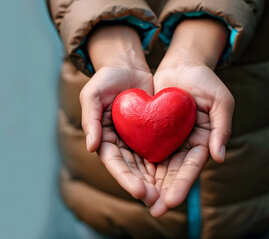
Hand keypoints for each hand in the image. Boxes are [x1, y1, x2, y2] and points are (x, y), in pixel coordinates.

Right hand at [80, 25, 158, 205]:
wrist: (128, 66)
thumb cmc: (107, 79)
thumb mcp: (92, 94)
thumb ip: (90, 120)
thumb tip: (92, 147)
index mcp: (104, 138)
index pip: (114, 163)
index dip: (125, 178)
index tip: (139, 191)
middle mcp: (120, 144)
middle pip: (132, 170)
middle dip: (144, 187)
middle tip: (158, 202)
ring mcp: (136, 140)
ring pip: (146, 166)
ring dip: (156, 182)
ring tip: (169, 197)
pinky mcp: (152, 134)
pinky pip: (159, 151)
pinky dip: (167, 165)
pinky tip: (177, 177)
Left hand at [149, 19, 233, 216]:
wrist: (180, 65)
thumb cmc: (204, 81)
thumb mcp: (221, 101)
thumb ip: (222, 128)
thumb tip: (218, 158)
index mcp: (202, 142)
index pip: (191, 168)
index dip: (181, 185)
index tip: (171, 201)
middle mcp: (183, 145)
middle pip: (172, 173)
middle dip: (163, 191)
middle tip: (153, 209)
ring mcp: (167, 140)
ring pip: (157, 166)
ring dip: (149, 182)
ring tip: (140, 197)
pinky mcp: (152, 132)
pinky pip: (144, 149)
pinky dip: (138, 163)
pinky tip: (130, 175)